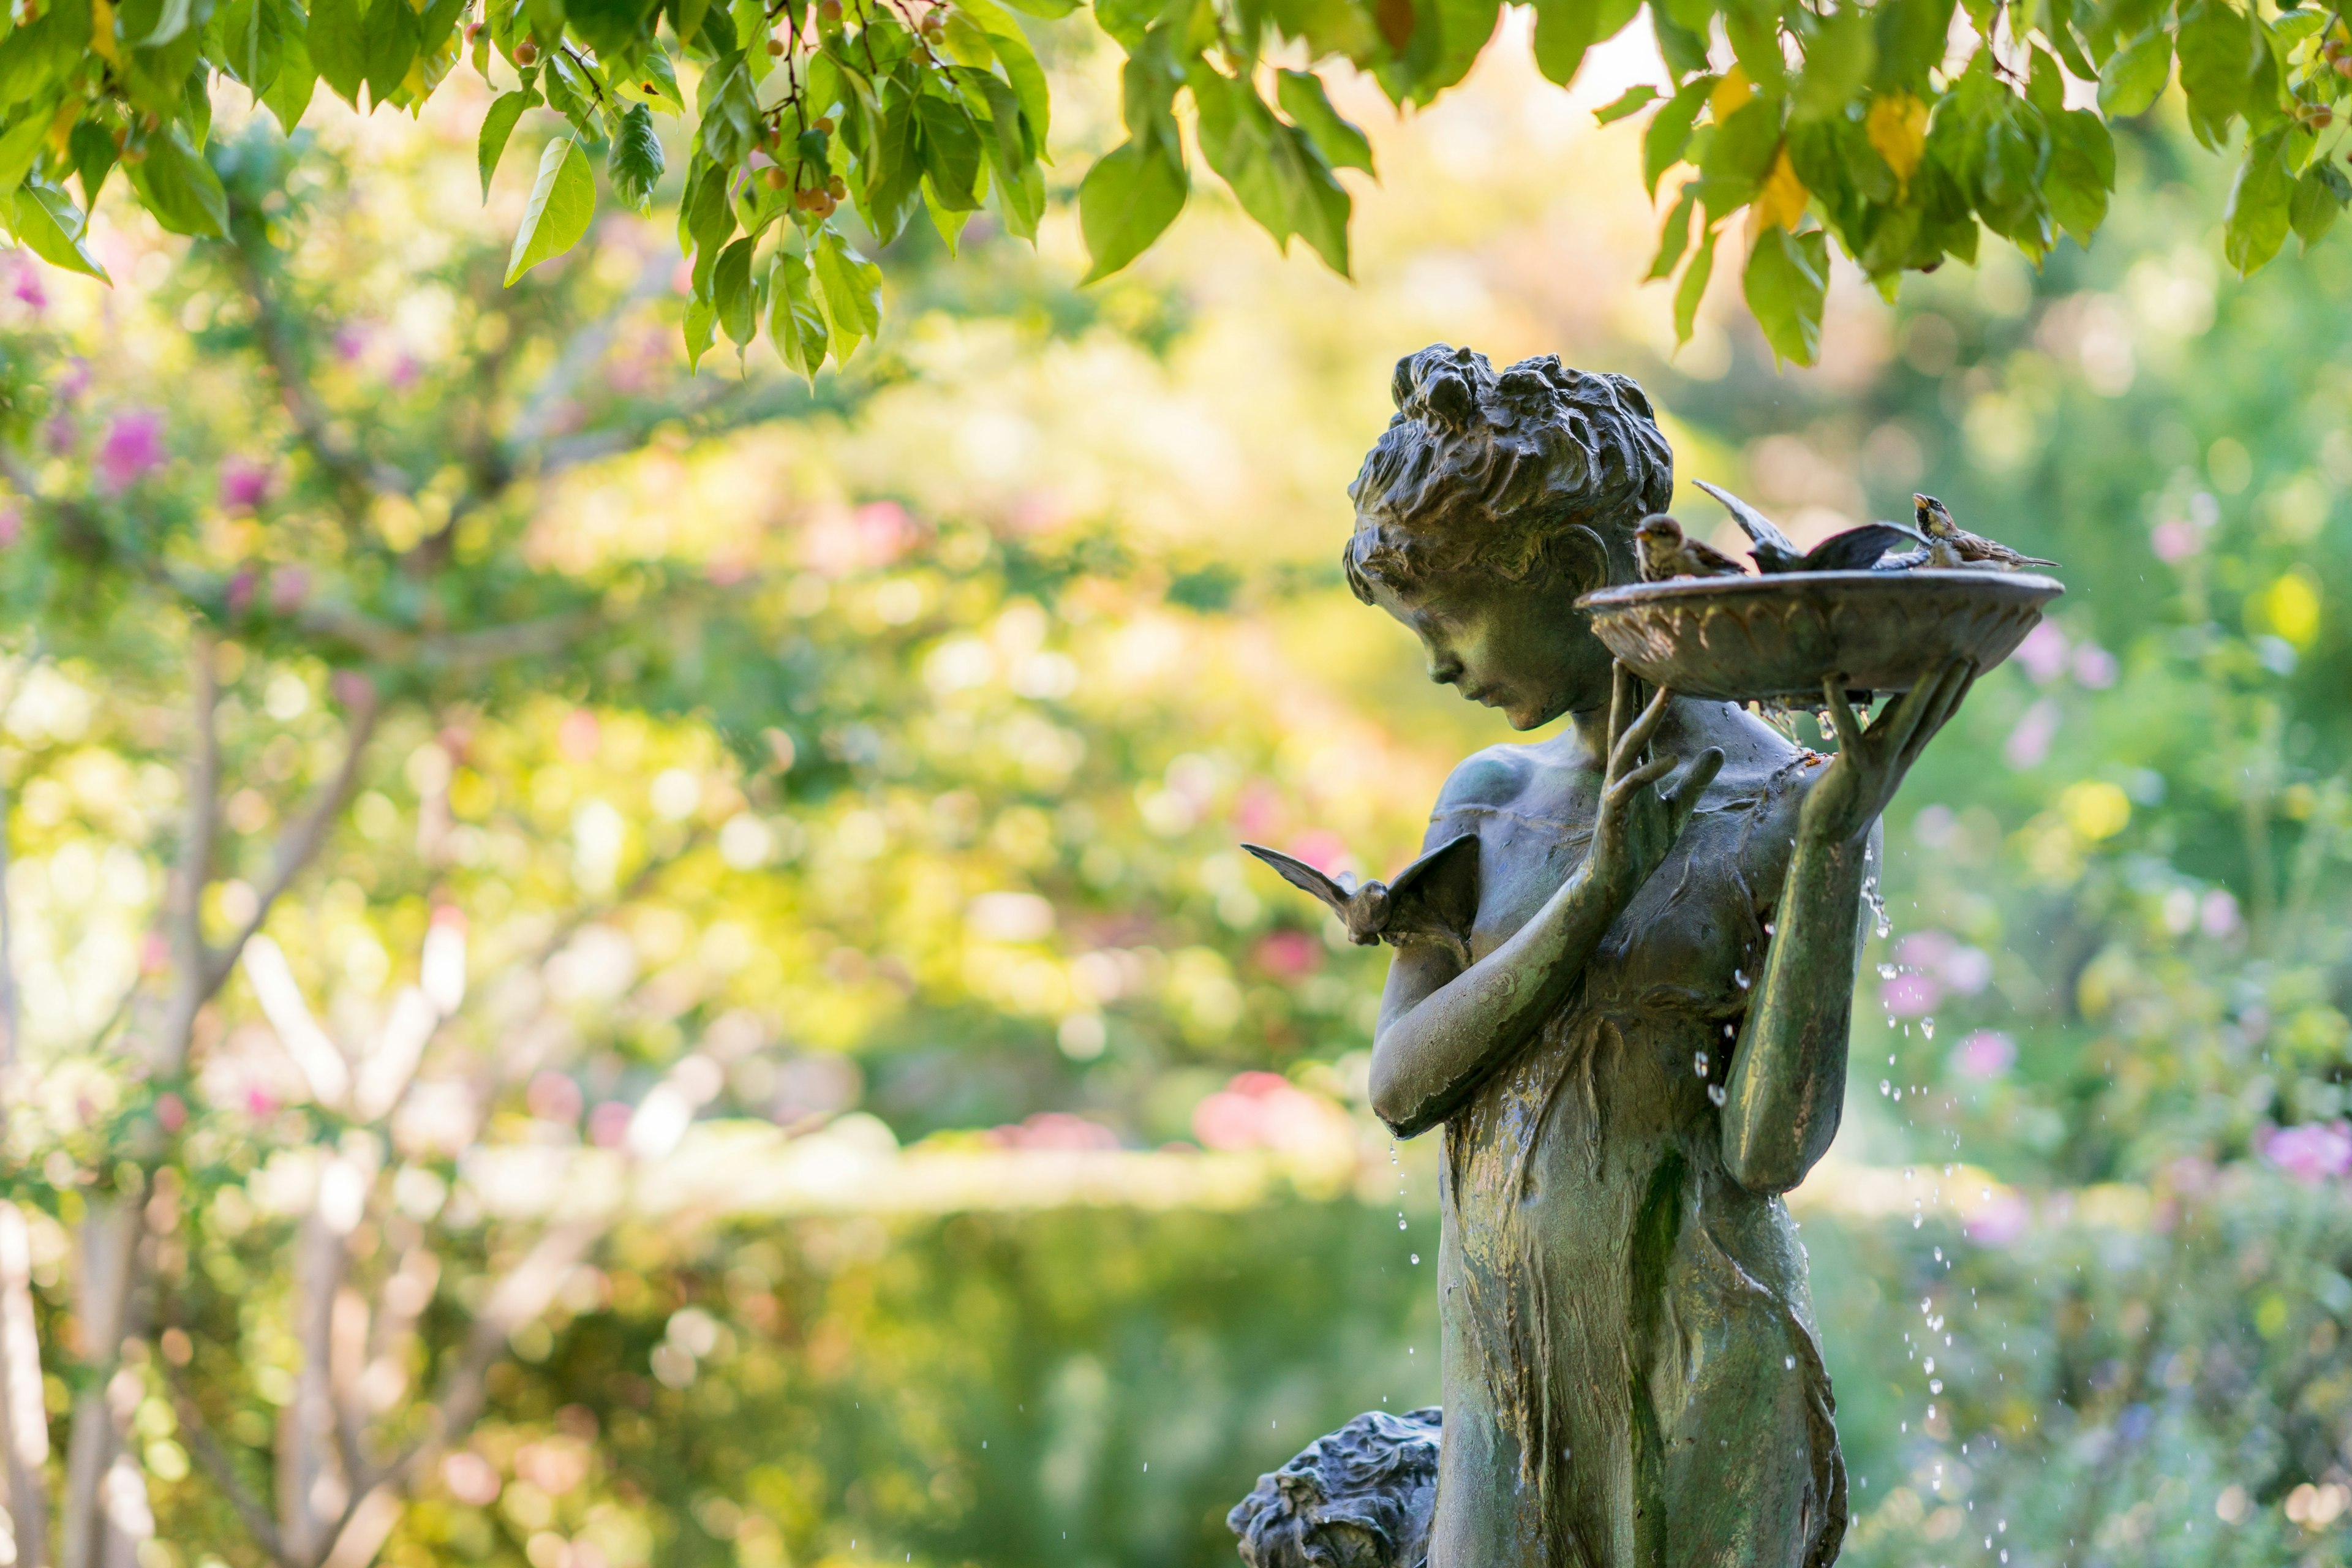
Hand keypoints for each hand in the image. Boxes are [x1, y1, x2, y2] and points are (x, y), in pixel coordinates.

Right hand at [1587, 664, 1725, 905]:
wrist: (1615, 882)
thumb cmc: (1641, 845)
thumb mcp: (1678, 809)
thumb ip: (1696, 780)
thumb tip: (1716, 750)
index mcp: (1635, 769)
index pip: (1636, 723)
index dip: (1641, 693)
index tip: (1644, 659)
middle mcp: (1621, 773)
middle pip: (1623, 722)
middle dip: (1627, 690)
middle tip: (1629, 654)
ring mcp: (1615, 790)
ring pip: (1629, 745)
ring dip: (1647, 719)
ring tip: (1667, 694)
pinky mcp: (1615, 813)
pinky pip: (1632, 786)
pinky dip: (1652, 770)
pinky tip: (1673, 757)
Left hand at [1799, 659, 1974, 846]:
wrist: (1833, 839)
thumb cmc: (1845, 795)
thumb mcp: (1872, 758)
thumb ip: (1884, 731)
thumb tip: (1897, 700)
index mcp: (1903, 755)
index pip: (1935, 718)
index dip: (1954, 692)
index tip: (1969, 665)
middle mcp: (1898, 757)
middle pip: (1931, 716)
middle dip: (1950, 686)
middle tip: (1968, 655)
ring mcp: (1880, 762)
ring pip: (1908, 721)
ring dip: (1923, 692)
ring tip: (1937, 664)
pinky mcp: (1854, 766)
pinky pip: (1848, 730)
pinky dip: (1838, 703)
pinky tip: (1831, 678)